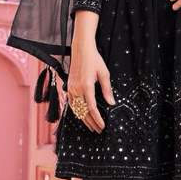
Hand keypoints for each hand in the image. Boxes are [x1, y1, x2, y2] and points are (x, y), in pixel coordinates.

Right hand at [69, 17, 114, 132]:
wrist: (81, 49)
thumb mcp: (104, 74)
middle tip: (98, 130)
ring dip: (84, 119)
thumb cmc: (94, 60)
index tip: (102, 126)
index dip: (97, 119)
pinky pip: (71, 104)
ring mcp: (71, 88)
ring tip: (91, 126)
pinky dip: (77, 112)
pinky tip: (82, 116)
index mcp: (86, 86)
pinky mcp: (68, 87)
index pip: (92, 108)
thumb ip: (107, 90)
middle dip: (91, 123)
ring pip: (76, 109)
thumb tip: (112, 104)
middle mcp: (77, 89)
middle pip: (83, 111)